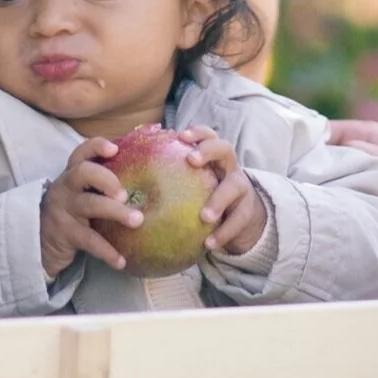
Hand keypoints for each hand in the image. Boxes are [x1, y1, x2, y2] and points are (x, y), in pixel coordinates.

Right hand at [41, 137, 135, 277]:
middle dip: (107, 179)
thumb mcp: (80, 195)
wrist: (40, 244)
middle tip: (125, 194)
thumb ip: (101, 186)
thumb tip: (145, 182)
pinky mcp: (65, 234)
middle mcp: (65, 189)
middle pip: (83, 173)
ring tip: (138, 221)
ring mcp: (63, 211)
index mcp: (71, 176)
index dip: (96, 147)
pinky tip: (122, 261)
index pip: (80, 154)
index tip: (115, 148)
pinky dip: (107, 251)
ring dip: (116, 212)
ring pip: (89, 205)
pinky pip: (89, 241)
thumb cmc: (70, 215)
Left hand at [180, 127, 266, 256]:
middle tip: (192, 160)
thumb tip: (129, 178)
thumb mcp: (193, 184)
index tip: (181, 136)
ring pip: (234, 187)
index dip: (197, 133)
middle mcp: (229, 167)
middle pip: (225, 149)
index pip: (208, 136)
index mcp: (213, 158)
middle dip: (208, 151)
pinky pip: (238, 221)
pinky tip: (209, 244)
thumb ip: (170, 178)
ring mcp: (241, 188)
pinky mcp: (247, 212)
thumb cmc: (205, 196)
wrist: (240, 218)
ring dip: (218, 201)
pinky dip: (224, 233)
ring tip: (204, 217)